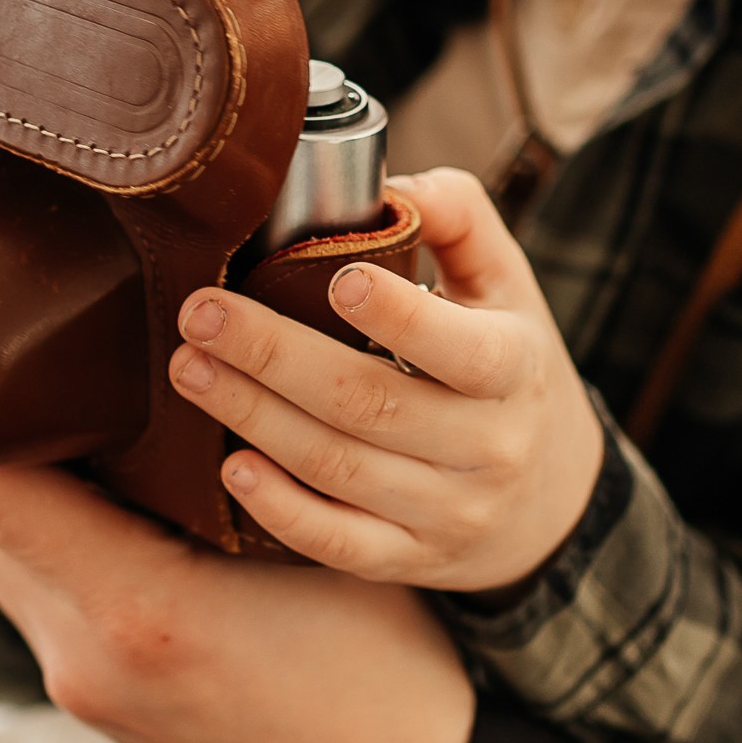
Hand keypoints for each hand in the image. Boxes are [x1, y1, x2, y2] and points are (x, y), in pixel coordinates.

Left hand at [0, 424, 474, 742]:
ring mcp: (85, 689)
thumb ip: (243, 461)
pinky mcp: (102, 705)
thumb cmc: (388, 684)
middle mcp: (83, 655)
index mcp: (134, 610)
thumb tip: (188, 361)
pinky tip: (29, 474)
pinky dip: (16, 526)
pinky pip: (32, 592)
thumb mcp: (322, 547)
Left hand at [168, 170, 607, 590]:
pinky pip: (340, 543)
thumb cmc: (511, 367)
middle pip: (369, 405)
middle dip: (274, 356)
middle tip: (199, 313)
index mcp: (512, 368)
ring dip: (253, 419)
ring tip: (188, 368)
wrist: (553, 499)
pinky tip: (231, 467)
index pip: (458, 348)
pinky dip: (282, 510)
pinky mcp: (410, 559)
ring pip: (340, 470)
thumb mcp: (508, 287)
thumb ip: (459, 218)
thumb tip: (389, 183)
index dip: (396, 315)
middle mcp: (485, 447)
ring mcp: (447, 512)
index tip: (335, 275)